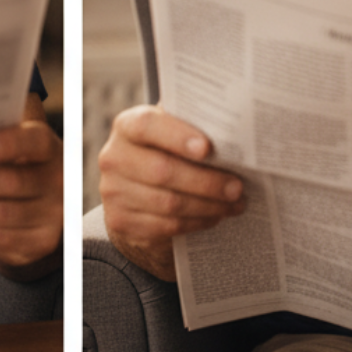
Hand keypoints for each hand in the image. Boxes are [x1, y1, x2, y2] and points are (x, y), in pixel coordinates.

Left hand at [0, 93, 61, 280]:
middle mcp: (57, 179)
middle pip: (10, 182)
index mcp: (48, 147)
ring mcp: (52, 212)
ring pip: (2, 213)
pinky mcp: (42, 240)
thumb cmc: (19, 163)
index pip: (32, 142)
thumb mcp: (14, 143)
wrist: (45, 201)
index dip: (7, 144)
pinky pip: (3, 237)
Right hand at [98, 104, 243, 281]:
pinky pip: (166, 226)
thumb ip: (191, 125)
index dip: (177, 136)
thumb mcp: (171, 133)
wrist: (134, 193)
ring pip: (168, 203)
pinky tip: (215, 216)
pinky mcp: (121, 222)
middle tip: (237, 186)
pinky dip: (197, 222)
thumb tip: (231, 128)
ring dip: (208, 205)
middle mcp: (113, 157)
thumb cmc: (165, 153)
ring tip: (234, 203)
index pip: (146, 126)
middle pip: (162, 170)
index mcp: (126, 126)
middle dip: (206, 181)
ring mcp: (113, 192)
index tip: (207, 148)